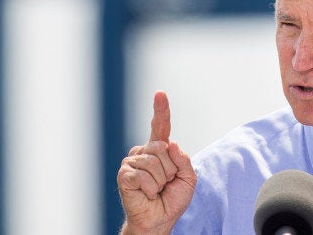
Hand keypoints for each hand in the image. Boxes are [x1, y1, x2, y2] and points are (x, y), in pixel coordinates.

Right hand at [117, 91, 196, 234]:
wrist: (159, 219)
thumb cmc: (172, 198)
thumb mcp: (188, 178)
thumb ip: (183, 159)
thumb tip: (170, 143)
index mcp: (160, 150)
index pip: (160, 126)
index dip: (161, 110)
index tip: (160, 93)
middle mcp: (144, 152)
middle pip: (163, 148)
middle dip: (170, 170)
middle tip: (165, 183)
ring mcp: (132, 162)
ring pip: (154, 163)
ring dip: (161, 181)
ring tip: (156, 190)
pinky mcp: (124, 174)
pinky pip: (144, 176)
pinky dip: (151, 189)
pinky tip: (147, 194)